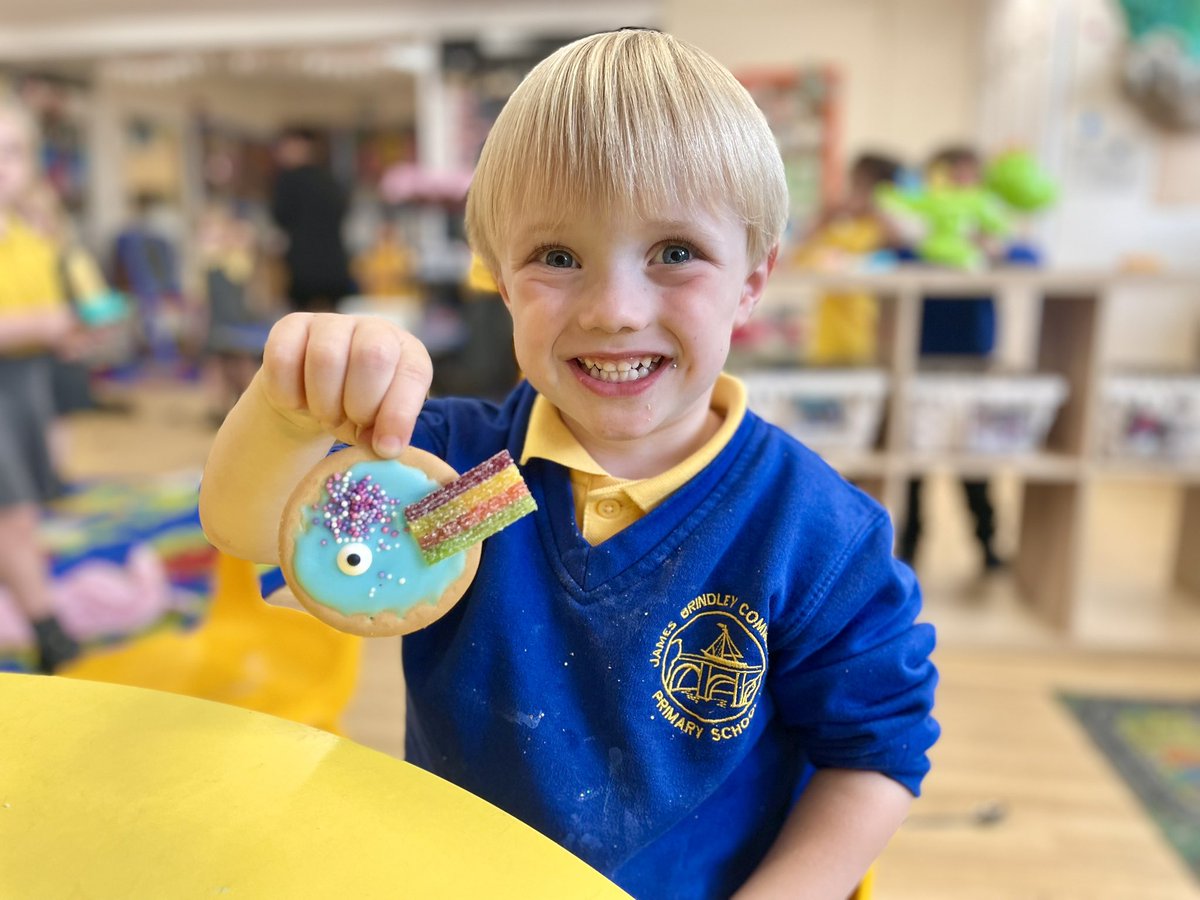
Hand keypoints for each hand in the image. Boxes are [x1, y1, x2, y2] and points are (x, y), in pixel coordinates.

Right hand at [259, 312, 431, 456]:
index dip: (399, 414)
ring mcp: (331, 323)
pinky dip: (289, 393)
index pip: (413, 374)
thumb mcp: (378, 428)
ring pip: (325, 357)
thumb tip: (384, 447)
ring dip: (324, 403)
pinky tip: (298, 401)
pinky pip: (283, 356)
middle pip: (371, 356)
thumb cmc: (356, 413)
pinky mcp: (291, 325)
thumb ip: (386, 435)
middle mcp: (375, 330)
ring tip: (327, 415)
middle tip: (351, 422)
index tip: (385, 447)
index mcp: (408, 353)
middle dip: (359, 404)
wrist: (313, 399)